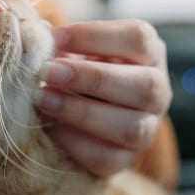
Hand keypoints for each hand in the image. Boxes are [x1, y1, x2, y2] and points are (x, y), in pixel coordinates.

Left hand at [37, 19, 171, 176]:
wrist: (80, 112)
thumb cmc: (78, 68)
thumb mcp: (77, 48)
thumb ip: (61, 42)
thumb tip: (35, 37)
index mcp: (150, 54)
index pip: (138, 38)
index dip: (95, 35)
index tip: (54, 37)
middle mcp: (158, 93)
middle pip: (145, 86)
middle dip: (93, 78)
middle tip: (48, 72)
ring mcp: (147, 129)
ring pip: (131, 128)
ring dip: (82, 113)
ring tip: (44, 100)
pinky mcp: (126, 159)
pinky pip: (107, 158)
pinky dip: (74, 142)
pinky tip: (50, 127)